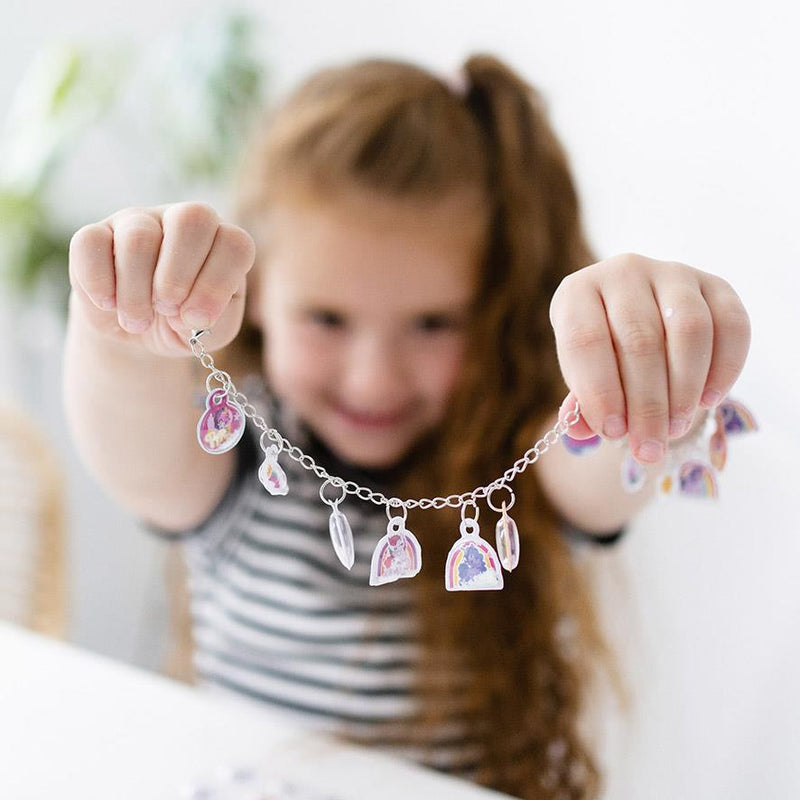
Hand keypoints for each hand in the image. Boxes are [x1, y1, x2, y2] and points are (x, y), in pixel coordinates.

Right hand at [68, 202, 255, 357]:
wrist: (139, 330)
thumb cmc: (184, 323)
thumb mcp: (212, 331)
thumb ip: (216, 319)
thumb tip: (189, 313)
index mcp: (220, 241)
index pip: (234, 243)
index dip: (218, 284)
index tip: (198, 319)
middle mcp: (183, 221)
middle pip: (191, 220)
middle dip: (179, 275)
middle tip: (168, 310)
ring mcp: (138, 221)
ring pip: (139, 238)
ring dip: (137, 291)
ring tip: (138, 322)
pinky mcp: (97, 232)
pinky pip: (92, 243)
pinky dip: (99, 282)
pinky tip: (108, 304)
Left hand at [549, 253, 750, 462]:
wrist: (636, 325)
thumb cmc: (601, 357)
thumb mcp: (582, 377)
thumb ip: (581, 403)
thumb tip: (579, 430)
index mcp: (577, 293)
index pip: (586, 340)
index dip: (599, 391)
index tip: (612, 432)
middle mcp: (623, 271)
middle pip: (639, 340)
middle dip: (646, 404)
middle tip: (648, 447)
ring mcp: (672, 273)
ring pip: (689, 329)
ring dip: (684, 388)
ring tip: (674, 428)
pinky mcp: (715, 284)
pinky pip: (731, 325)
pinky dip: (724, 368)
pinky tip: (707, 401)